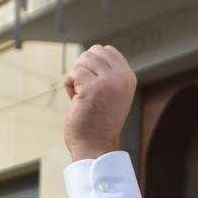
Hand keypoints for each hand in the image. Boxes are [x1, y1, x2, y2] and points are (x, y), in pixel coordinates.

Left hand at [63, 44, 136, 161]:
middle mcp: (121, 77)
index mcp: (128, 77)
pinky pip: (74, 73)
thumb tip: (92, 53)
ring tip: (80, 95)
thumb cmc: (98, 123)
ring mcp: (108, 82)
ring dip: (75, 77)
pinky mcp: (92, 89)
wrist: (95, 147)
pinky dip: (69, 85)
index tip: (92, 85)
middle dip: (83, 68)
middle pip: (94, 51)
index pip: (107, 50)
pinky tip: (75, 99)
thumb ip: (108, 75)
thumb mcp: (112, 94)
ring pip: (83, 59)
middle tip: (84, 90)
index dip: (92, 64)